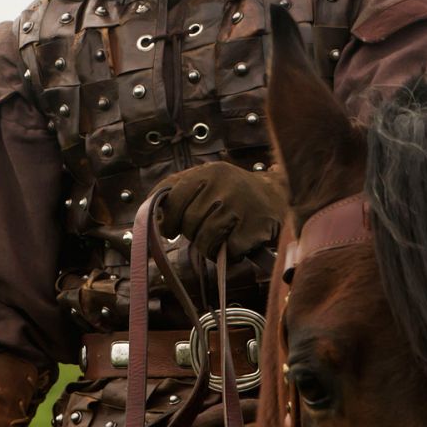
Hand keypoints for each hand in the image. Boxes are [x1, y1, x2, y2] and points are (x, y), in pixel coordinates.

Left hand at [157, 162, 284, 259]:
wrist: (276, 196)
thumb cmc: (230, 193)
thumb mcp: (205, 180)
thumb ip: (176, 190)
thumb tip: (151, 213)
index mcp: (208, 172)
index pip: (174, 198)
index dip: (167, 219)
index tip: (169, 231)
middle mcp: (224, 185)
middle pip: (189, 223)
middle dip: (192, 234)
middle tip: (203, 232)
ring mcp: (240, 206)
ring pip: (206, 240)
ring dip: (209, 247)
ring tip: (219, 240)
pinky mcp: (254, 228)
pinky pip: (227, 251)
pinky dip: (229, 254)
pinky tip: (236, 243)